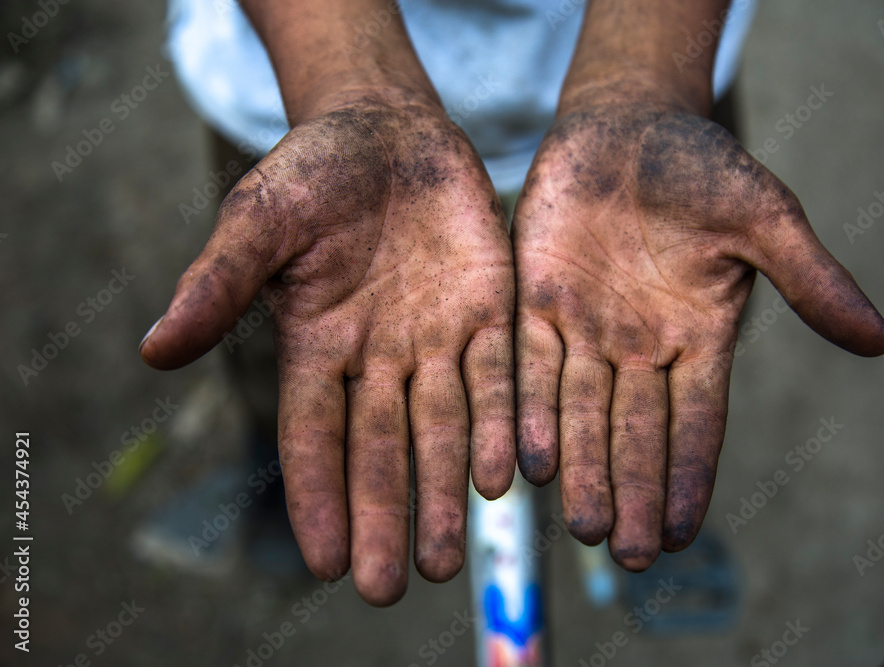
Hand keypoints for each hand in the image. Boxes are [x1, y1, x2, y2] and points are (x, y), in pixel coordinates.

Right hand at [141, 94, 514, 605]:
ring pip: (443, 428)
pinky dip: (498, 424)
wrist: (390, 130)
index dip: (319, 495)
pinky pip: (496, 376)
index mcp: (317, 344)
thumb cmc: (311, 174)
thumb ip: (218, 284)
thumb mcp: (258, 220)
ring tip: (450, 558)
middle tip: (393, 587)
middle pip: (382, 449)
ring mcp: (436, 338)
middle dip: (385, 515)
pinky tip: (503, 475)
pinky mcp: (489, 311)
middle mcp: (378, 357)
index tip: (324, 561)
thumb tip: (153, 352)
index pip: (314, 434)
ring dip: (446, 492)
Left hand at [513, 105, 883, 569]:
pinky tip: (530, 460)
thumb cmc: (702, 167)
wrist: (626, 124)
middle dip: (630, 490)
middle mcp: (639, 346)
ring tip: (582, 526)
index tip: (679, 532)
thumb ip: (810, 279)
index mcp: (697, 336)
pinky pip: (533, 366)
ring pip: (581, 411)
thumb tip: (882, 341)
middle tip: (626, 553)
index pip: (695, 421)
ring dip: (581, 468)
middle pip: (634, 431)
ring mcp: (586, 327)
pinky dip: (531, 411)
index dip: (687, 475)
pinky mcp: (537, 302)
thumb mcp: (763, 218)